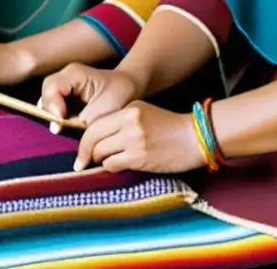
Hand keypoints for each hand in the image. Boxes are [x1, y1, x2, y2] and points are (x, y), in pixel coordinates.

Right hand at [40, 63, 142, 132]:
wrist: (130, 88)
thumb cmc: (119, 96)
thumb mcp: (102, 111)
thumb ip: (79, 122)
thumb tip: (58, 131)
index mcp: (74, 73)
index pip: (52, 88)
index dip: (52, 107)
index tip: (59, 127)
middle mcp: (64, 76)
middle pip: (46, 95)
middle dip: (51, 114)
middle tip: (60, 131)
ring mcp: (63, 85)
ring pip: (47, 102)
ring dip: (54, 118)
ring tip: (65, 130)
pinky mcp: (64, 96)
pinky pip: (54, 107)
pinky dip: (59, 118)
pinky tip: (68, 127)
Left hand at [74, 102, 206, 173]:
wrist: (196, 138)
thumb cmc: (169, 127)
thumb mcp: (143, 112)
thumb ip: (121, 120)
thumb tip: (96, 136)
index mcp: (128, 109)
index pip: (95, 124)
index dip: (84, 139)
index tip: (81, 151)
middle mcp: (129, 122)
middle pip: (93, 138)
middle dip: (86, 152)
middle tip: (83, 161)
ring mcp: (134, 139)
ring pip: (101, 152)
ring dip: (100, 160)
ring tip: (107, 161)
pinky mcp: (140, 157)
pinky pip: (113, 164)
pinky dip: (111, 167)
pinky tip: (118, 166)